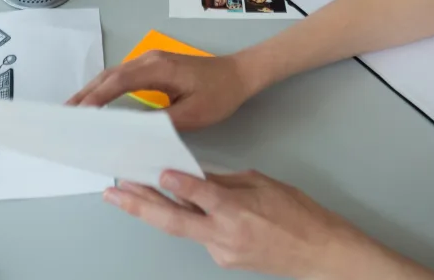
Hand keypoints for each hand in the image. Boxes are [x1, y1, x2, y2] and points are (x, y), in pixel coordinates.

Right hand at [68, 51, 251, 131]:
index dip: (96, 96)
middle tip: (63, 114)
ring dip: (93, 90)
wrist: (239, 74)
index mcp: (157, 68)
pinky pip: (122, 76)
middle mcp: (149, 60)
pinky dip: (106, 88)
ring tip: (73, 110)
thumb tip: (133, 133)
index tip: (78, 113)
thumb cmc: (219, 94)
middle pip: (109, 75)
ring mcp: (150, 61)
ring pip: (113, 74)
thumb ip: (162, 123)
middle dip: (85, 93)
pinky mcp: (153, 67)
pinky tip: (98, 101)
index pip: (118, 81)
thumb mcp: (193, 115)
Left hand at [105, 170, 420, 279]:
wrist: (320, 253)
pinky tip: (172, 206)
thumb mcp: (262, 184)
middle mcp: (225, 235)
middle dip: (138, 206)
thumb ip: (225, 181)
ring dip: (152, 212)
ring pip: (181, 229)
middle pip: (174, 221)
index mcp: (238, 211)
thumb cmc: (299, 214)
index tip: (156, 172)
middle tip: (113, 191)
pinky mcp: (223, 260)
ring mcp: (222, 252)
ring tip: (125, 195)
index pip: (202, 195)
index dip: (177, 185)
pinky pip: (199, 236)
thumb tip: (195, 176)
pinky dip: (186, 220)